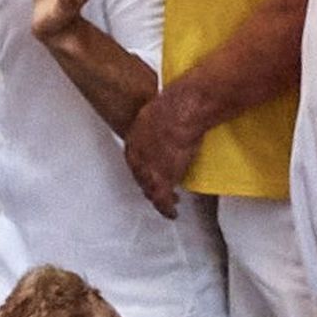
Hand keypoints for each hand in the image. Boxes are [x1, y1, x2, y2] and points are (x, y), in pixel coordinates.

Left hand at [124, 85, 208, 217]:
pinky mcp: (161, 182)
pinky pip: (162, 201)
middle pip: (141, 176)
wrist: (183, 110)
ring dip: (159, 197)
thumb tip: (166, 120)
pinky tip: (172, 213)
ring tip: (170, 201)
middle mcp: (136, 156)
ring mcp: (147, 170)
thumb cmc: (176, 103)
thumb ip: (157, 121)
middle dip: (150, 183)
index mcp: (133, 137)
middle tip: (159, 188)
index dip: (144, 166)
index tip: (151, 170)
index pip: (135, 158)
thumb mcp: (158, 108)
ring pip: (150, 190)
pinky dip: (167, 209)